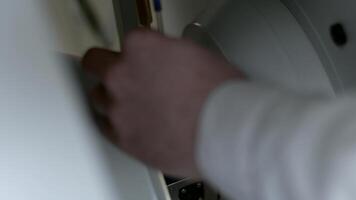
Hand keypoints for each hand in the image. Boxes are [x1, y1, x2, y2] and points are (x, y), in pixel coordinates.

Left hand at [82, 29, 242, 177]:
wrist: (224, 131)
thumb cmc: (219, 96)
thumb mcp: (194, 56)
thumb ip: (166, 54)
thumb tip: (161, 61)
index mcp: (141, 47)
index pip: (128, 42)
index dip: (139, 53)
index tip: (144, 62)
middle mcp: (122, 75)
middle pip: (96, 64)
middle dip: (111, 69)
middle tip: (127, 79)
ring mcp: (118, 107)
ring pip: (98, 97)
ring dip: (112, 98)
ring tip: (134, 107)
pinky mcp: (121, 137)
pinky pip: (105, 127)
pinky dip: (116, 125)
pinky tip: (134, 125)